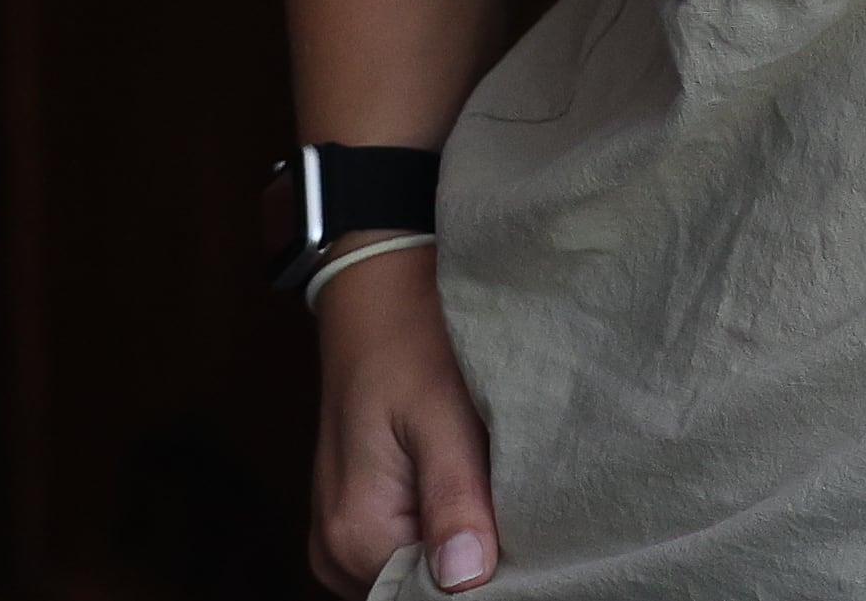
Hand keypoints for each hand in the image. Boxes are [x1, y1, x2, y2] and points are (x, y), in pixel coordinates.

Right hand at [313, 248, 497, 592]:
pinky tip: (471, 490)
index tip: (529, 536)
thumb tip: (465, 580)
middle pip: (422, 589)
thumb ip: (454, 502)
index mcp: (354, 534)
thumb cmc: (411, 342)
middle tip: (518, 504)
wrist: (377, 294)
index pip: (432, 597)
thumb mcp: (443, 416)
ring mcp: (341, 539)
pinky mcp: (357, 519)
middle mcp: (335, 551)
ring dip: (462, 543)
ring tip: (493, 488)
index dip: (489, 574)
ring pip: (417, 573)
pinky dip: (444, 529)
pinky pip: (406, 550)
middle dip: (476, 560)